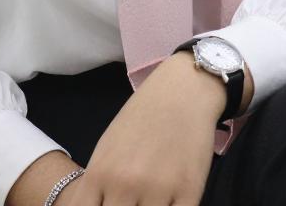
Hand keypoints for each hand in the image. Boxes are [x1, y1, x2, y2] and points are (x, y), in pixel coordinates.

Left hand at [60, 54, 220, 205]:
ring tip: (150, 198)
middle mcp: (125, 184)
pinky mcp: (189, 191)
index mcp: (101, 173)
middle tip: (130, 200)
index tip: (106, 205)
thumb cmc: (141, 118)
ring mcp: (158, 190)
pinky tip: (169, 202)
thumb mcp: (107, 148)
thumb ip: (96, 185)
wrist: (181, 91)